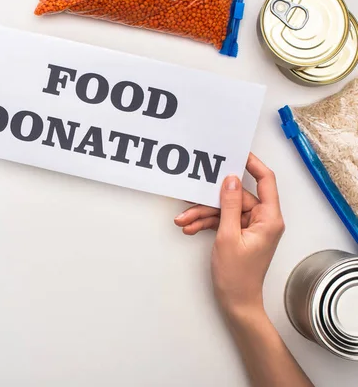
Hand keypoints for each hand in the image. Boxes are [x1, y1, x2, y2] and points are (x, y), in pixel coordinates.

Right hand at [174, 154, 285, 313]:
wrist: (236, 302)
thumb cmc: (237, 276)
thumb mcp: (228, 236)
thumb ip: (229, 205)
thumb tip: (231, 180)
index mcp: (270, 219)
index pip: (266, 181)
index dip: (252, 164)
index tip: (236, 153)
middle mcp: (263, 220)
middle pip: (236, 198)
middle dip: (209, 202)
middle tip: (190, 201)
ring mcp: (252, 228)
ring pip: (225, 210)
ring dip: (203, 215)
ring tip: (184, 221)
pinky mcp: (241, 234)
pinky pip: (223, 221)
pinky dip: (206, 223)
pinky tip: (191, 227)